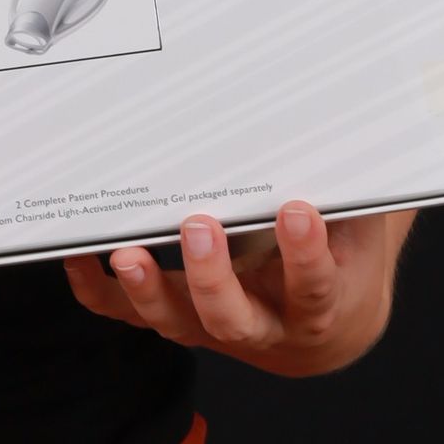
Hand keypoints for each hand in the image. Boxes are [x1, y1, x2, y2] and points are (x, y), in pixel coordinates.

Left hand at [66, 201, 411, 375]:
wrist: (329, 327)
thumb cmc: (344, 260)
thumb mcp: (364, 229)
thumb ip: (357, 188)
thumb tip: (360, 116)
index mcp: (318, 306)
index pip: (314, 288)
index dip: (305, 255)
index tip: (297, 211)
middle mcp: (263, 327)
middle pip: (233, 318)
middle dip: (212, 277)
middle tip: (199, 226)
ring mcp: (214, 328)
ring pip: (178, 323)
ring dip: (149, 291)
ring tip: (127, 253)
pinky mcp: (179, 319)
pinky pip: (128, 315)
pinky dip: (100, 290)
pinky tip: (79, 257)